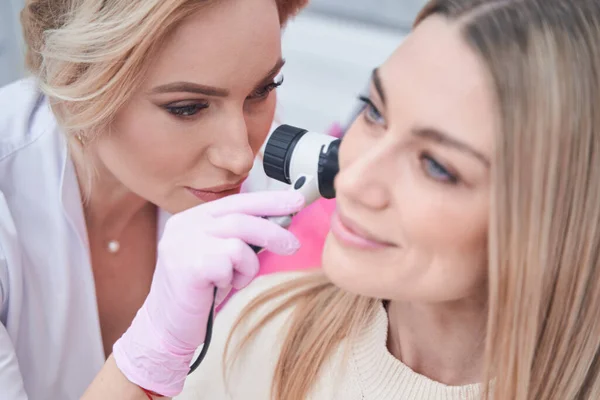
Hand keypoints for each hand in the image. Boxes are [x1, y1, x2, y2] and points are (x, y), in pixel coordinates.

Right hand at [112, 191, 304, 395]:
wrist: (167, 327)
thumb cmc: (199, 292)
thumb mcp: (220, 255)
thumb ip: (239, 236)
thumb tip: (279, 220)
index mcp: (192, 218)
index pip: (235, 201)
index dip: (268, 200)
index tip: (295, 201)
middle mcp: (185, 225)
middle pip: (240, 217)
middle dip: (273, 230)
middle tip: (292, 245)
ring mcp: (183, 243)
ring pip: (239, 241)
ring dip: (248, 265)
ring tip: (236, 280)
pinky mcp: (187, 265)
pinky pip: (229, 263)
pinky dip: (233, 278)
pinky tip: (218, 287)